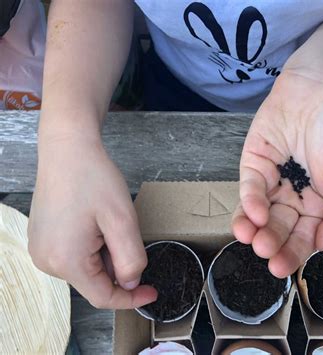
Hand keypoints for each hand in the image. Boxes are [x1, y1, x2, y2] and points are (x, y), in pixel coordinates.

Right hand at [28, 134, 156, 308]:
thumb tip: (130, 284)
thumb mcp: (122, 220)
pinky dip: (92, 248)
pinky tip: (95, 223)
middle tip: (125, 234)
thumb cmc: (93, 178)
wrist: (68, 150)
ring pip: (85, 269)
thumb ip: (130, 259)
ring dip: (105, 255)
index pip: (103, 297)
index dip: (131, 299)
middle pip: (94, 282)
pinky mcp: (42, 238)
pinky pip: (73, 256)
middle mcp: (47, 260)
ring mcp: (41, 249)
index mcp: (67, 260)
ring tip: (107, 223)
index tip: (152, 293)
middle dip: (118, 267)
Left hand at [232, 71, 322, 277]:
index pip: (305, 238)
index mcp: (320, 205)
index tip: (282, 267)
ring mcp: (273, 182)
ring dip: (255, 230)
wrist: (319, 88)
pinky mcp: (254, 165)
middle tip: (267, 255)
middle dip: (273, 244)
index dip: (294, 254)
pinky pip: (251, 189)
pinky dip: (250, 203)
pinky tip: (254, 214)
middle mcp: (294, 198)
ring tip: (253, 241)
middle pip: (280, 229)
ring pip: (260, 215)